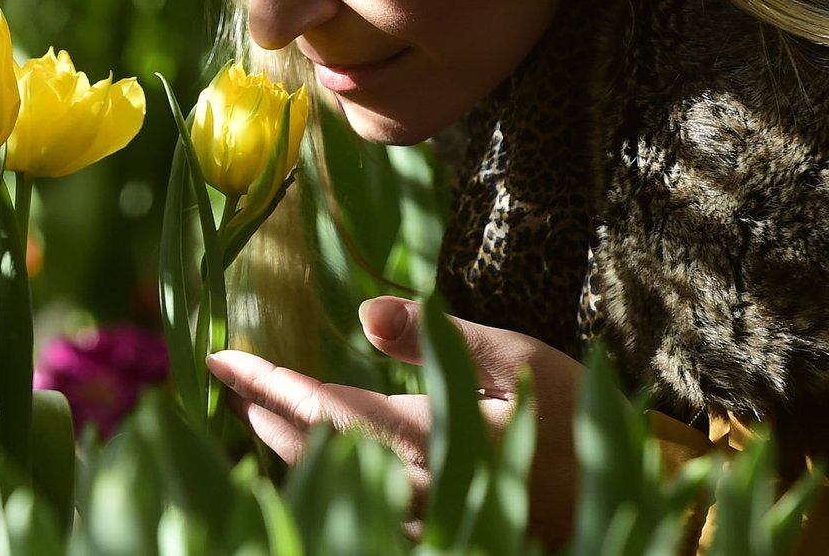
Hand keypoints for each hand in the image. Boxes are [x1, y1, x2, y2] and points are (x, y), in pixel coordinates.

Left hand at [205, 296, 584, 544]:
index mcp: (426, 438)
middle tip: (230, 378)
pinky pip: (362, 499)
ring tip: (261, 409)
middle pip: (312, 452)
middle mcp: (410, 486)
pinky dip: (329, 469)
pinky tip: (322, 449)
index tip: (219, 357)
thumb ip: (437, 338)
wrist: (623, 499)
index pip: (320, 409)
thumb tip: (364, 314)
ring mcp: (420, 517)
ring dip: (289, 445)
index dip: (264, 383)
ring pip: (331, 482)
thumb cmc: (577, 422)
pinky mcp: (435, 528)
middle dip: (264, 413)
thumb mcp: (519, 360)